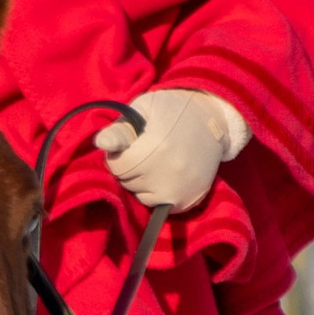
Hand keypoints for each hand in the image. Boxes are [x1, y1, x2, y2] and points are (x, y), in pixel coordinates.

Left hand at [94, 86, 248, 211]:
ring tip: (158, 162)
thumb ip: (120, 128)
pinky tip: (166, 175)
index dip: (120, 155)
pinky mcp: (189, 201)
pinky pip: (159, 205)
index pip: (117, 167)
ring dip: (143, 182)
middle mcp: (168, 175)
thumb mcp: (144, 108)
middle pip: (128, 182)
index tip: (133, 143)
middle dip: (130, 168)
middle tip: (147, 151)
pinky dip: (158, 193)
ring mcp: (180, 191)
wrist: (213, 120)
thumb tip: (100, 143)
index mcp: (155, 149)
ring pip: (141, 196)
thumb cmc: (172, 110)